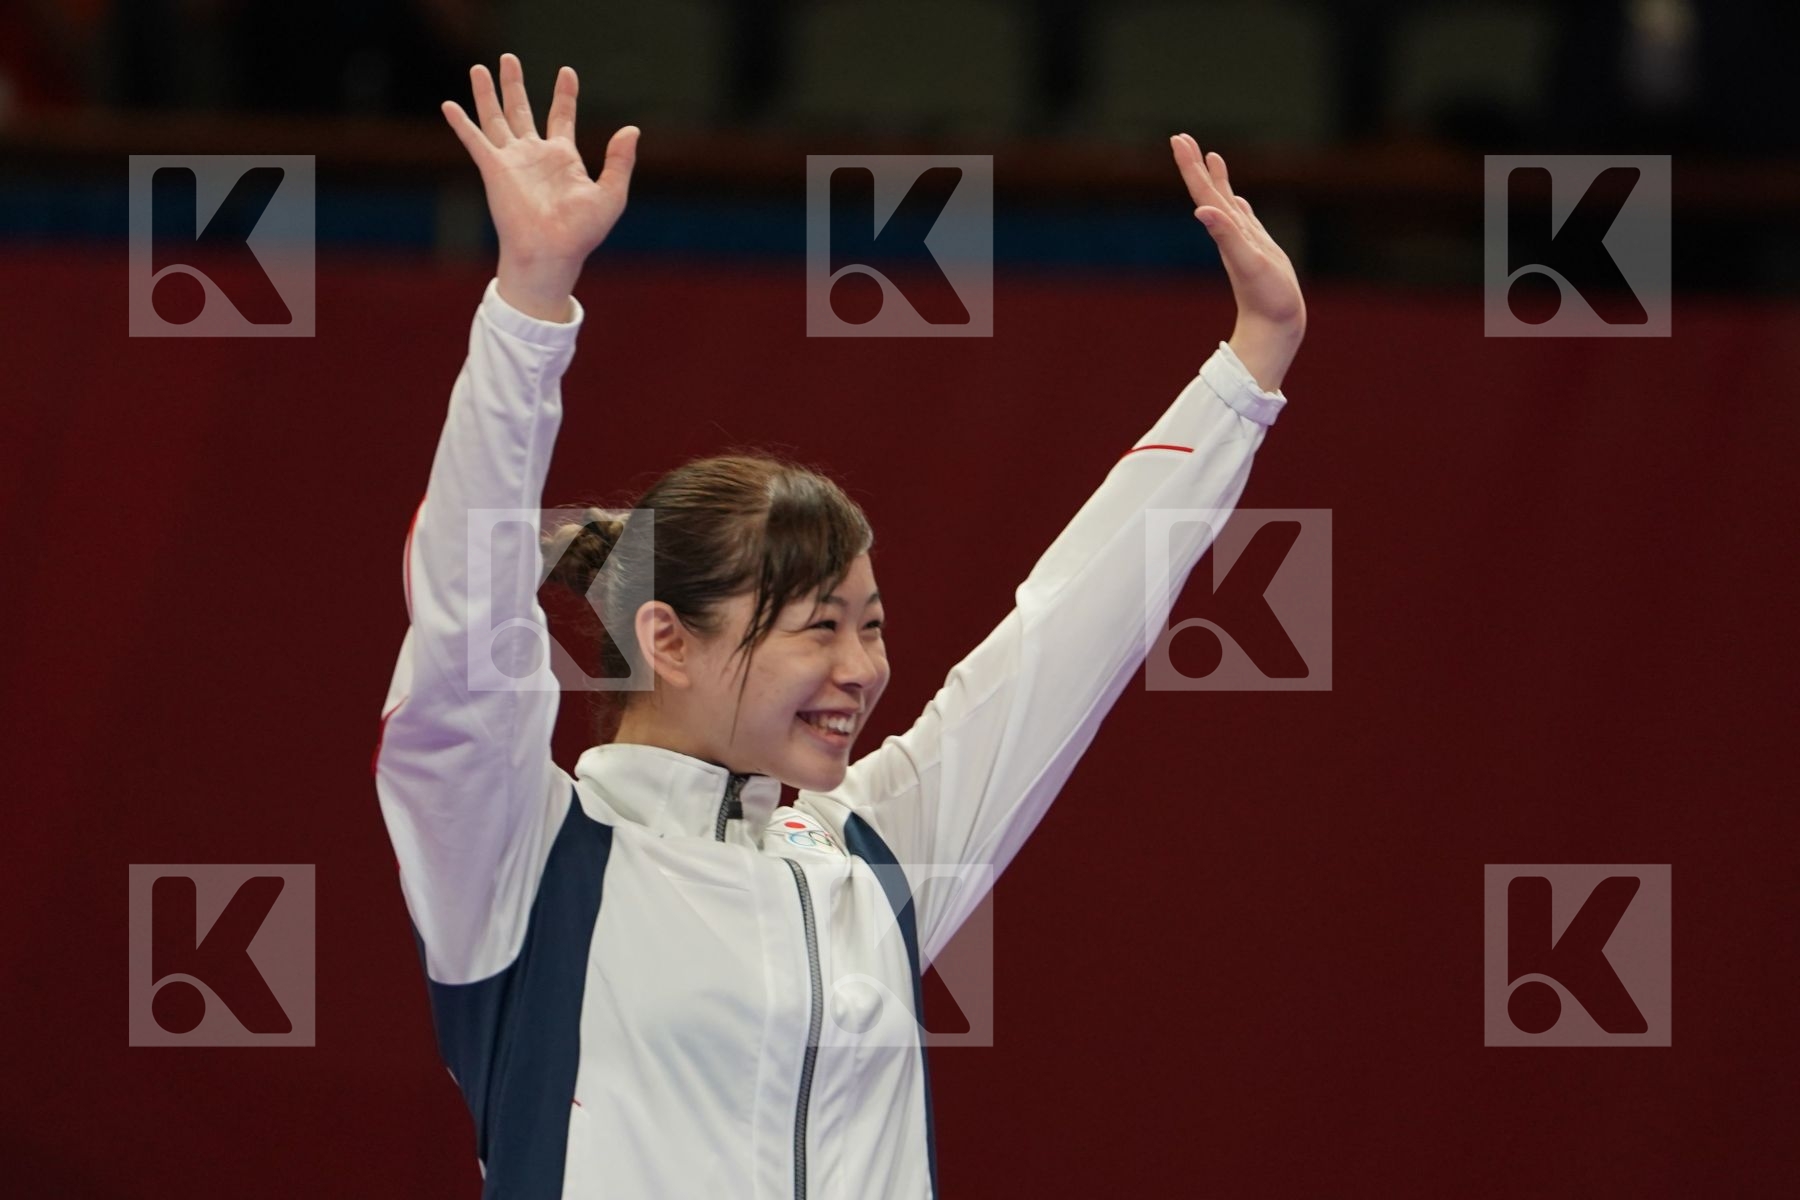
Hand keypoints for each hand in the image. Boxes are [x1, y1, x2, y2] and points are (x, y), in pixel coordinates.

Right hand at [441, 53, 638, 318]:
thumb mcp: (611, 193)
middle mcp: (534, 155)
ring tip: (479, 67)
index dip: (564, 94)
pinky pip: (474, 140)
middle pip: (522, 110)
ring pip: (495, 118)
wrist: (552, 253)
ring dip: (487, 93)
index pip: (561, 117)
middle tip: (508, 57)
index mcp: (562, 159)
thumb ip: (620, 161)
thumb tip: (632, 129)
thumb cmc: (582, 233)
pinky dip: (461, 123)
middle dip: (515, 84)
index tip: (567, 71)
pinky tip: (449, 104)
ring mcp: (512, 161)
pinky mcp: (494, 169)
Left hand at [1170, 134, 1304, 390]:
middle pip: (1209, 191)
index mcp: (1226, 230)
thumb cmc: (1266, 298)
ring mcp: (1243, 241)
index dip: (1191, 165)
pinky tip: (1237, 201)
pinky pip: (1244, 220)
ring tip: (1210, 157)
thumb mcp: (1248, 263)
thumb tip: (1202, 211)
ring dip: (1216, 179)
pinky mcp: (1257, 250)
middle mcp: (1230, 233)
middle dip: (1196, 164)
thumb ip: (1225, 236)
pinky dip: (1238, 204)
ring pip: (1226, 202)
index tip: (1178, 139)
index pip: (1204, 191)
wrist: (1275, 327)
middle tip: (1182, 138)